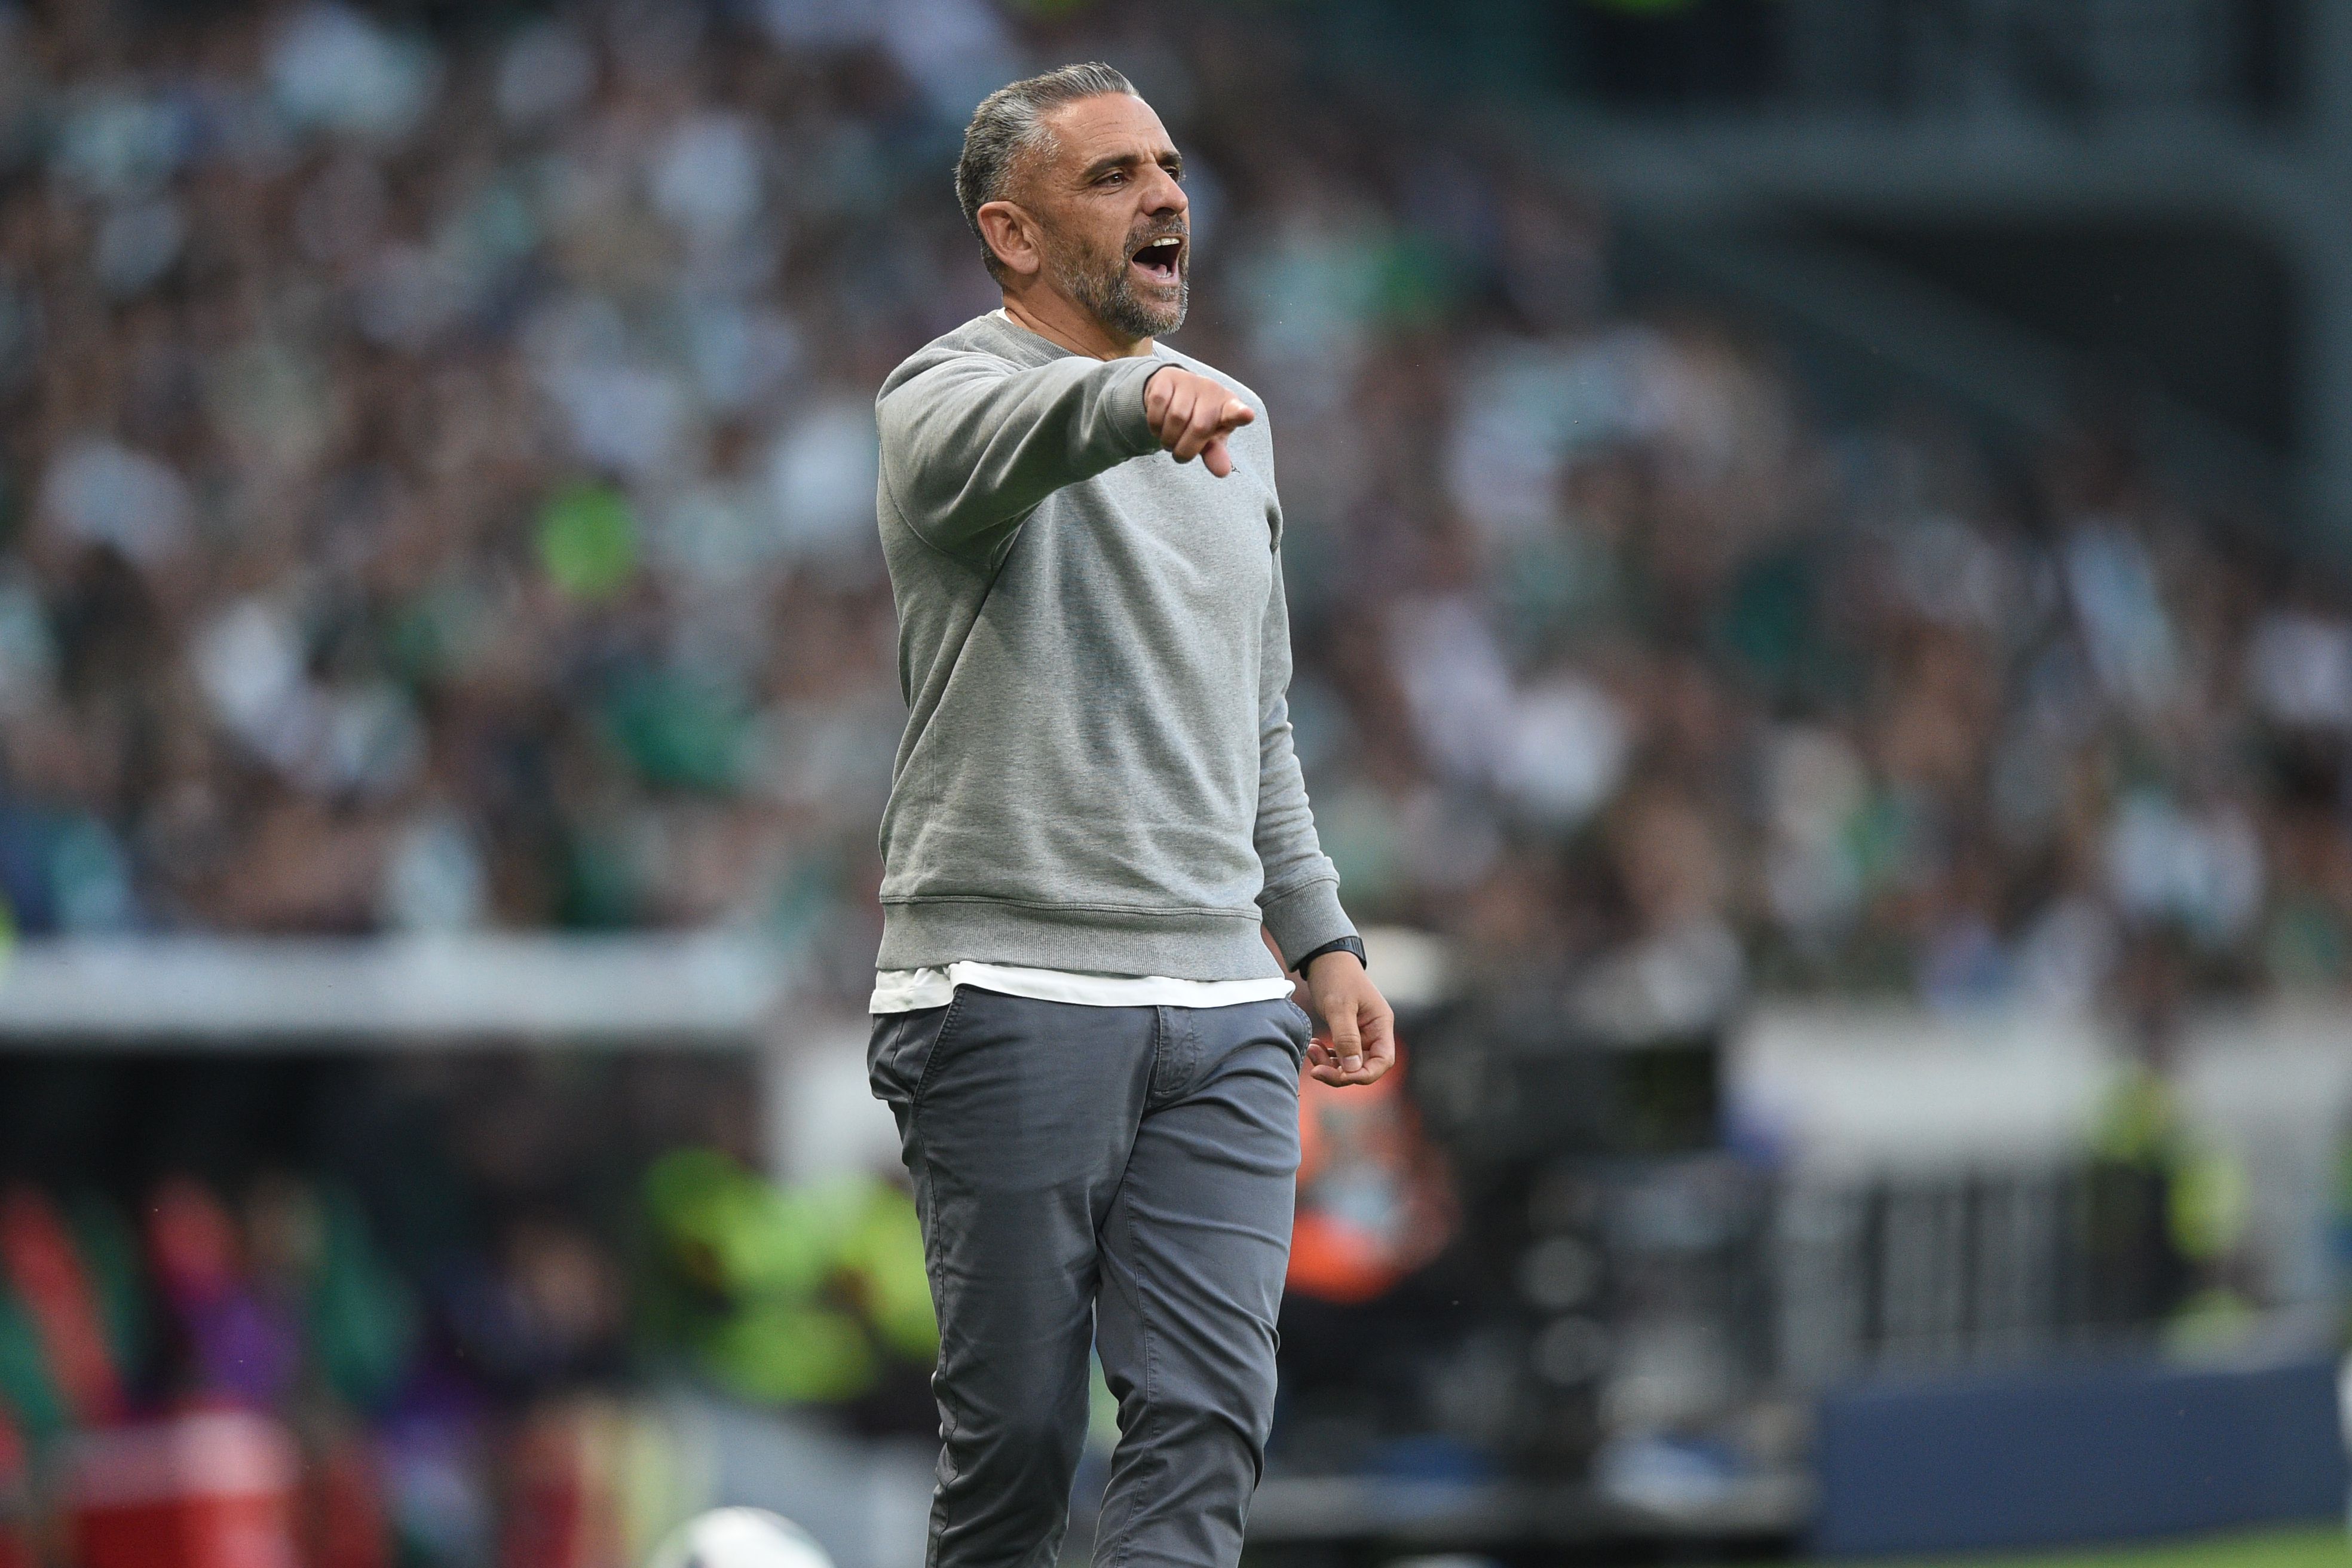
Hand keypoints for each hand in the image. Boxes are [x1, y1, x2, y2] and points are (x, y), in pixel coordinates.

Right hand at [1143, 366, 1253, 476]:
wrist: (1173, 390)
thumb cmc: (1198, 418)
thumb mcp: (1209, 439)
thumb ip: (1215, 454)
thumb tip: (1223, 472)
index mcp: (1228, 407)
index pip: (1236, 411)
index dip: (1240, 414)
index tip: (1247, 415)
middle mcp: (1211, 390)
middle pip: (1199, 427)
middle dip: (1185, 449)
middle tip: (1179, 453)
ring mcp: (1189, 382)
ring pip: (1175, 418)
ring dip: (1168, 439)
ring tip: (1169, 440)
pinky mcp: (1167, 378)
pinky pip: (1158, 407)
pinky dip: (1155, 426)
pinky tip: (1159, 427)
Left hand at [1300, 950, 1394, 1087]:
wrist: (1325, 958)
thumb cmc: (1336, 977)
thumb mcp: (1339, 1006)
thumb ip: (1346, 1037)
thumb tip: (1352, 1069)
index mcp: (1380, 1024)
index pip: (1382, 1061)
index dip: (1363, 1075)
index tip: (1339, 1075)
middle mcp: (1374, 1032)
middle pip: (1364, 1067)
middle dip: (1340, 1072)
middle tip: (1315, 1068)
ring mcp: (1361, 1033)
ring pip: (1350, 1063)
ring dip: (1330, 1065)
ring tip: (1311, 1050)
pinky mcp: (1347, 1033)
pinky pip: (1340, 1054)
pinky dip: (1327, 1056)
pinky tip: (1314, 1046)